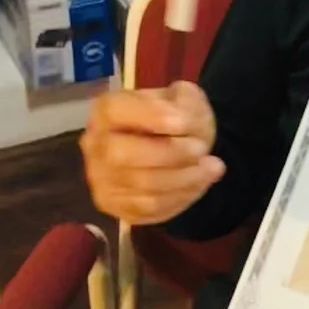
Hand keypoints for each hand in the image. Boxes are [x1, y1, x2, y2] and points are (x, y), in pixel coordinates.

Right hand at [80, 80, 223, 225]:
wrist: (173, 149)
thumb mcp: (184, 99)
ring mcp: (101, 179)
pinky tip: (200, 183)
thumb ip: (184, 103)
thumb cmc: (174, 118)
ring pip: (141, 188)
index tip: (183, 122)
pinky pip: (150, 209)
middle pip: (120, 155)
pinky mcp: (116, 206)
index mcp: (106, 110)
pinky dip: (182, 197)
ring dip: (185, 179)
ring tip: (213, 167)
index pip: (115, 110)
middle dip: (169, 154)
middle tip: (200, 148)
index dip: (149, 116)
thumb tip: (182, 121)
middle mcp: (95, 145)